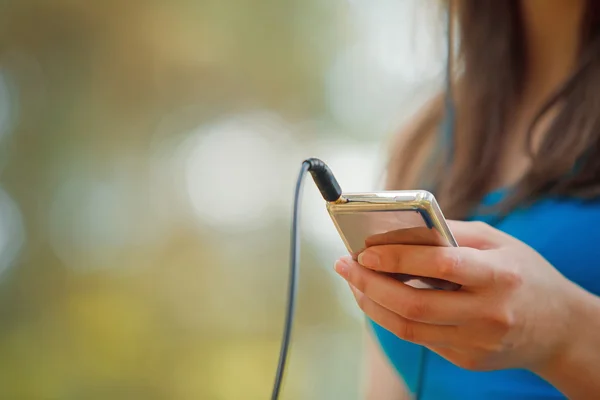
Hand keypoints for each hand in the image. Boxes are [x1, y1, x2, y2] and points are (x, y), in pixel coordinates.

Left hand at [334, 221, 580, 371]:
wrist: (560, 329)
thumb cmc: (524, 274)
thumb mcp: (498, 242)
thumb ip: (451, 234)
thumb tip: (399, 226)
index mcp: (500, 277)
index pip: (441, 266)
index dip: (398, 258)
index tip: (365, 249)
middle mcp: (489, 315)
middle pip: (415, 306)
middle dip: (370, 284)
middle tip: (345, 264)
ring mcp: (477, 343)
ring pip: (409, 329)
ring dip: (372, 304)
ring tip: (353, 280)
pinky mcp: (467, 360)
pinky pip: (419, 338)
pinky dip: (392, 316)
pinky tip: (378, 297)